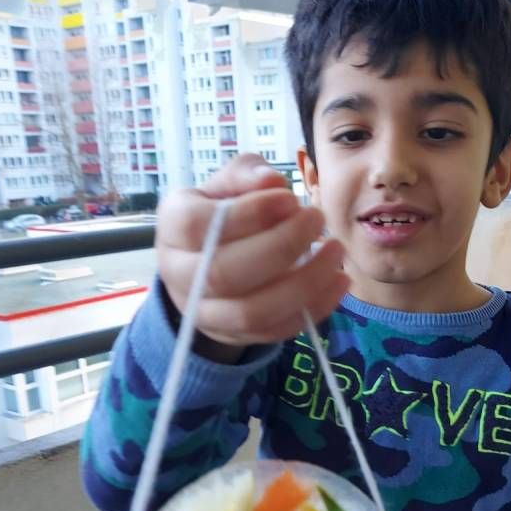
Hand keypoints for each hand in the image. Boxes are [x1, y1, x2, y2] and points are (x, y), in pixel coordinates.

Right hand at [156, 154, 348, 359]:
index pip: (199, 225)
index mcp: (172, 227)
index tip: (290, 199)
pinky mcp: (233, 335)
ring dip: (303, 284)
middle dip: (280, 247)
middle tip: (317, 220)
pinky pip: (274, 332)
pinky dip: (313, 309)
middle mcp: (179, 274)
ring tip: (335, 252)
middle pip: (224, 273)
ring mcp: (204, 312)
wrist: (206, 262)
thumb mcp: (229, 184)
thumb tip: (271, 182)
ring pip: (251, 312)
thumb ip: (247, 175)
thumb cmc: (222, 213)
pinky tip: (338, 281)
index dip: (248, 214)